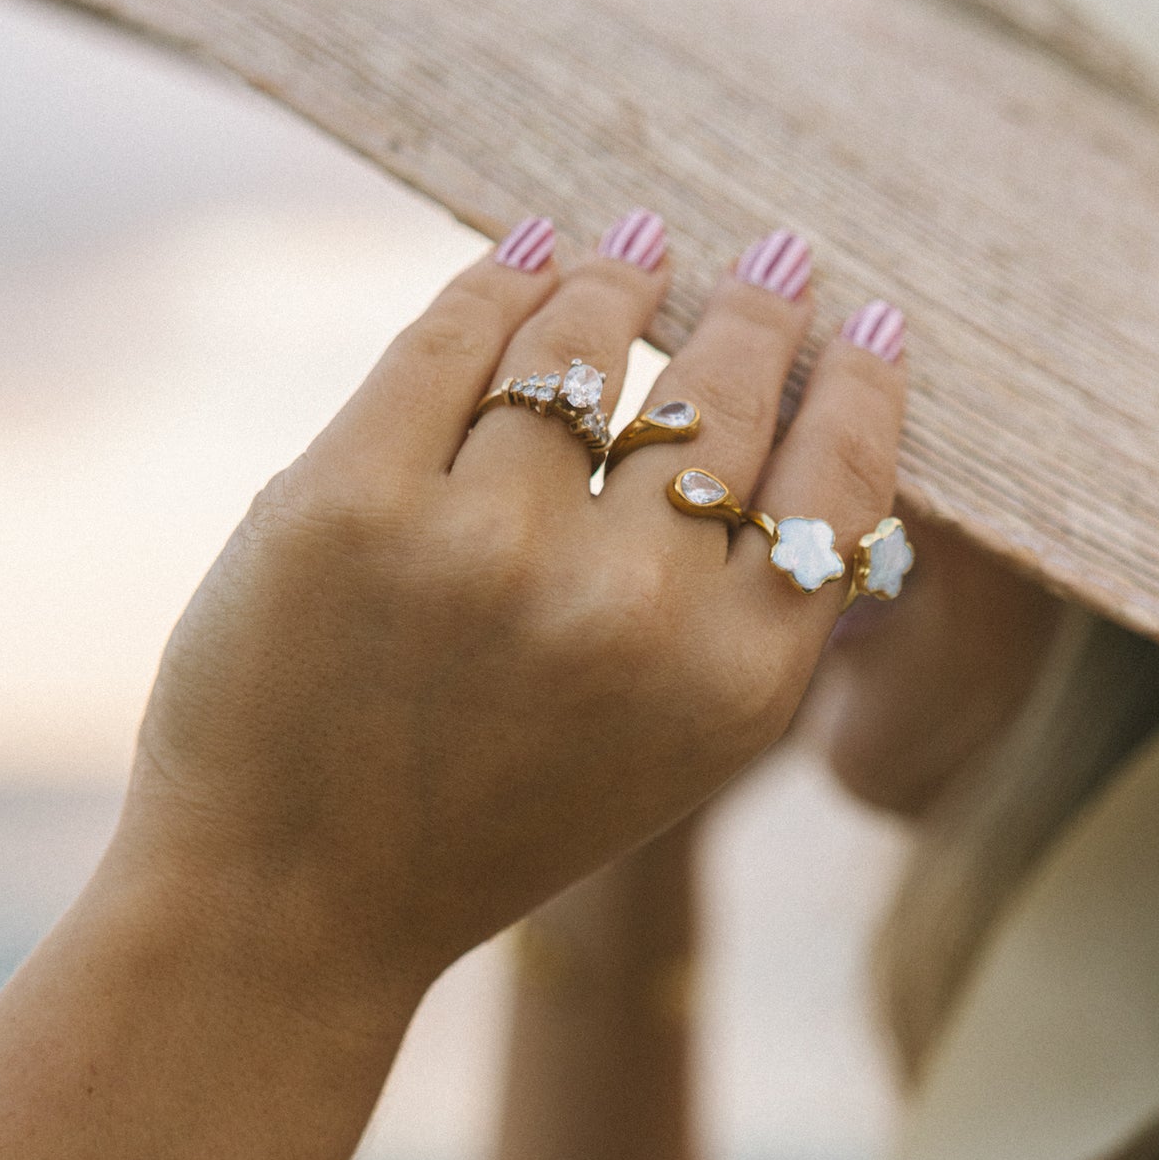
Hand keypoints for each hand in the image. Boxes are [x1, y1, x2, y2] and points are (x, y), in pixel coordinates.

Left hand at [104, 220, 907, 1005]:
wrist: (293, 907)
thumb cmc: (492, 821)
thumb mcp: (672, 748)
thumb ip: (748, 611)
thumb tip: (810, 416)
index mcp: (734, 685)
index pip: (836, 483)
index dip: (860, 383)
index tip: (866, 317)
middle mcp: (630, 611)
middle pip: (722, 397)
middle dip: (757, 311)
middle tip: (780, 257)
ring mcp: (487, 547)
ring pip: (584, 348)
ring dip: (616, 284)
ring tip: (635, 252)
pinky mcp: (354, 500)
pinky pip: (453, 340)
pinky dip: (502, 281)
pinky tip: (531, 253)